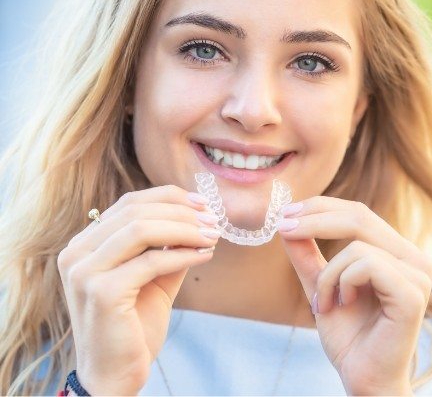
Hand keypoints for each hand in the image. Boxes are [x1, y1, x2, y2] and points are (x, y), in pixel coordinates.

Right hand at [57, 185, 219, 394]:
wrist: (115, 376)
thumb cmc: (134, 325)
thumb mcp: (154, 276)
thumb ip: (168, 246)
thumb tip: (200, 217)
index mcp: (85, 244)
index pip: (129, 203)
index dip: (169, 197)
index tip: (203, 203)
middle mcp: (76, 252)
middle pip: (136, 211)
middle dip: (182, 212)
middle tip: (213, 220)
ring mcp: (84, 272)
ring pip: (142, 229)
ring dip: (185, 229)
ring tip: (212, 235)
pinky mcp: (101, 292)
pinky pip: (152, 261)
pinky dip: (184, 254)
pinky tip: (205, 255)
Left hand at [278, 197, 431, 395]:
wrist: (363, 378)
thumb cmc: (348, 335)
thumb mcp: (320, 285)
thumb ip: (307, 255)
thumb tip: (287, 222)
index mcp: (395, 252)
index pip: (358, 212)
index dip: (321, 207)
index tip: (286, 212)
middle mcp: (412, 258)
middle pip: (359, 216)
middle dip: (314, 219)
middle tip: (284, 228)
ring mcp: (417, 275)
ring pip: (357, 245)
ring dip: (328, 274)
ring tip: (323, 302)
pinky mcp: (412, 294)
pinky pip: (366, 264)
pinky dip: (342, 282)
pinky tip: (343, 304)